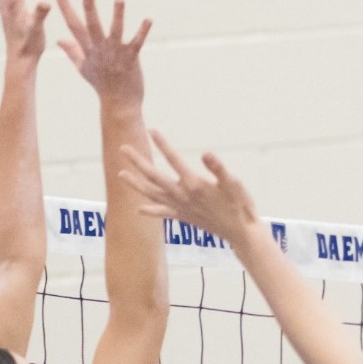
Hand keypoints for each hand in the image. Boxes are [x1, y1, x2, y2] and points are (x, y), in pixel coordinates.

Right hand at [55, 0, 150, 106]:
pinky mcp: (132, 59)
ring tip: (119, 0)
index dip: (66, 8)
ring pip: (116, 31)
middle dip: (90, 9)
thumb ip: (71, 51)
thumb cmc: (101, 85)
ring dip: (118, 16)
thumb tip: (58, 39)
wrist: (119, 103)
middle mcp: (100, 50)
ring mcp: (116, 54)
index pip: (74, 26)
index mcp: (88, 50)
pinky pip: (137, 42)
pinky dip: (142, 31)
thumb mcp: (83, 68)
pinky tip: (148, 20)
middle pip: (92, 27)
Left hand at [120, 131, 259, 246]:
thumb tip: (206, 154)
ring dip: (135, 184)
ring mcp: (181, 207)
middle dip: (138, 161)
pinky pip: (163, 213)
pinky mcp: (183, 217)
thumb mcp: (234, 183)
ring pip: (152, 194)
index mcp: (194, 184)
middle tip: (123, 148)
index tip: (152, 131)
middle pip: (154, 176)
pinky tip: (139, 209)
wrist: (241, 232)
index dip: (163, 145)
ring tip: (121, 174)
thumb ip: (218, 168)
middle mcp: (183, 195)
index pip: (174, 160)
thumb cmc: (240, 205)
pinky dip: (150, 211)